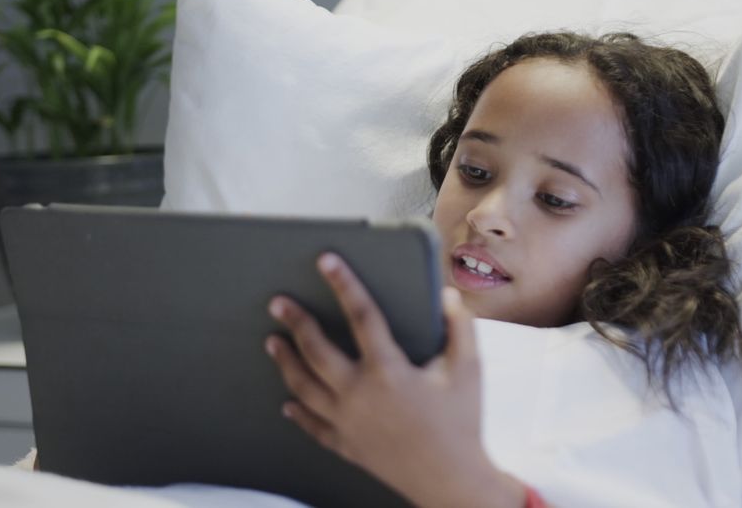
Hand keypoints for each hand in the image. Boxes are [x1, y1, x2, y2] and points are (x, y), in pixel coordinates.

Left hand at [265, 253, 523, 507]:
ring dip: (286, 362)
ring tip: (273, 342)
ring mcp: (347, 422)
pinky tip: (288, 403)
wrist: (450, 481)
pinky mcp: (346, 445)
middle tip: (279, 303)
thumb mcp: (469, 371)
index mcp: (388, 371)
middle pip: (316, 350)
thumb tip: (446, 295)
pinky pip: (313, 426)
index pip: (362, 316)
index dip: (344, 284)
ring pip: (304, 386)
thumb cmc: (462, 424)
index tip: (326, 261)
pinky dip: (298, 413)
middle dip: (296, 323)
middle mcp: (359, 394)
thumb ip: (459, 327)